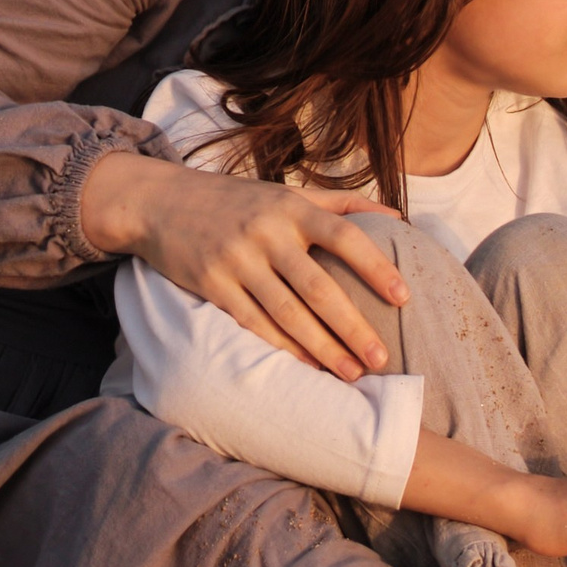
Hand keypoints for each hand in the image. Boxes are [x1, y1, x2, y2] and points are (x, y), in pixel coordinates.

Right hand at [80, 152, 406, 379]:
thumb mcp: (287, 192)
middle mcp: (266, 233)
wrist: (162, 203)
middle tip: (381, 359)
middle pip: (318, 287)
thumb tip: (398, 215)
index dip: (375, 266)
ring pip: (287, 314)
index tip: (404, 297)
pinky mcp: (211, 284)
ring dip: (322, 348)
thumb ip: (343, 203)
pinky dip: (282, 348)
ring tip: (351, 374)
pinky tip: (307, 368)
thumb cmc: (237, 200)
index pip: (344, 236)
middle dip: (352, 327)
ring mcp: (237, 260)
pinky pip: (252, 324)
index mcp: (291, 208)